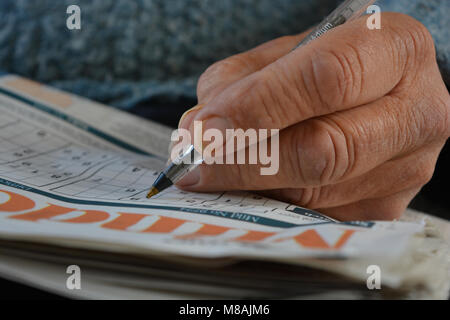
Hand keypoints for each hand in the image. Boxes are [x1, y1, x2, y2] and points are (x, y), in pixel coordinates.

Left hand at [177, 13, 449, 220]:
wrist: (379, 91)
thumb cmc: (328, 65)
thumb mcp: (284, 53)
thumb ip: (238, 84)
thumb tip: (199, 133)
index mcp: (395, 49)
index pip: (326, 80)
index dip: (258, 108)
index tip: (206, 130)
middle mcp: (416, 112)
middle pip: (324, 150)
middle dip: (244, 162)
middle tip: (197, 164)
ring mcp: (407, 168)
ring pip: (315, 192)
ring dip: (250, 187)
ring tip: (216, 172)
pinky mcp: (388, 207)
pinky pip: (315, 217)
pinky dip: (271, 206)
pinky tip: (253, 188)